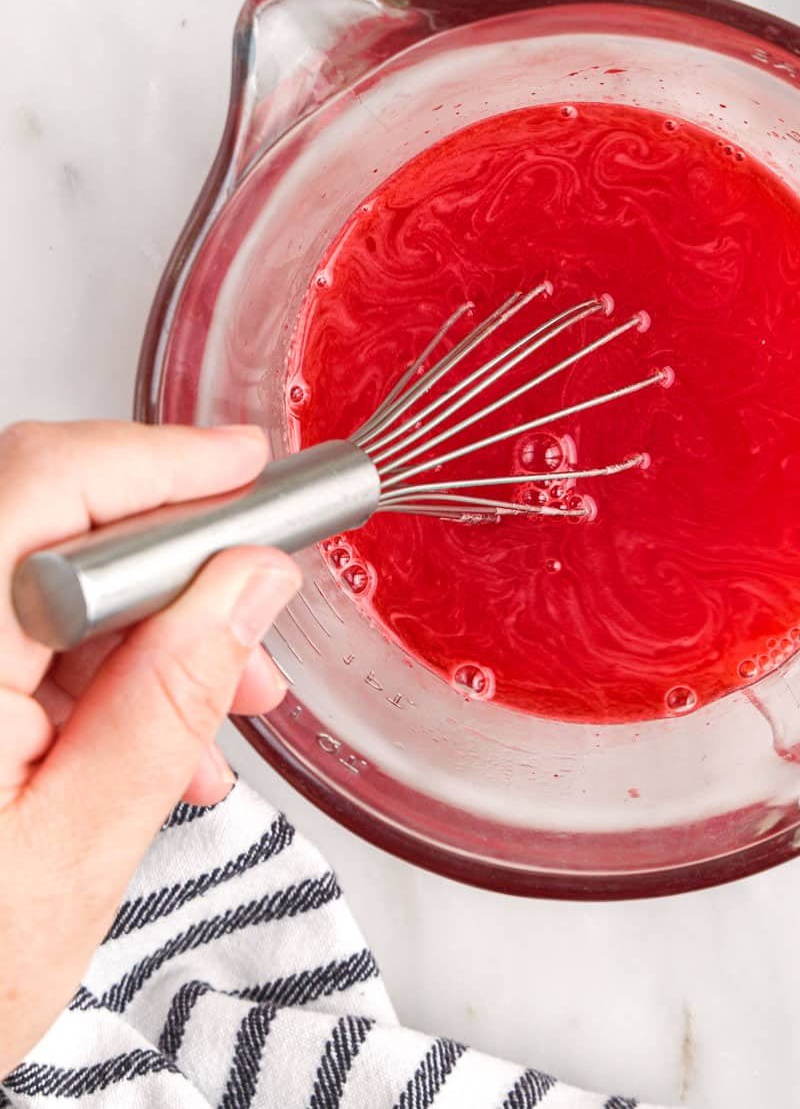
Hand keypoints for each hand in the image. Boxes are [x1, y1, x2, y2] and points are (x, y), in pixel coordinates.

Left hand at [0, 420, 301, 1073]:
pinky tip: (149, 740)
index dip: (166, 461)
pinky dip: (86, 668)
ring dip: (140, 623)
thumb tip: (250, 579)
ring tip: (224, 707)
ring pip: (34, 578)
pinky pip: (7, 635)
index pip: (51, 485)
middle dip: (171, 554)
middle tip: (258, 598)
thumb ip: (170, 696)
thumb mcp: (76, 853)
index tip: (255, 467)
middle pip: (45, 517)